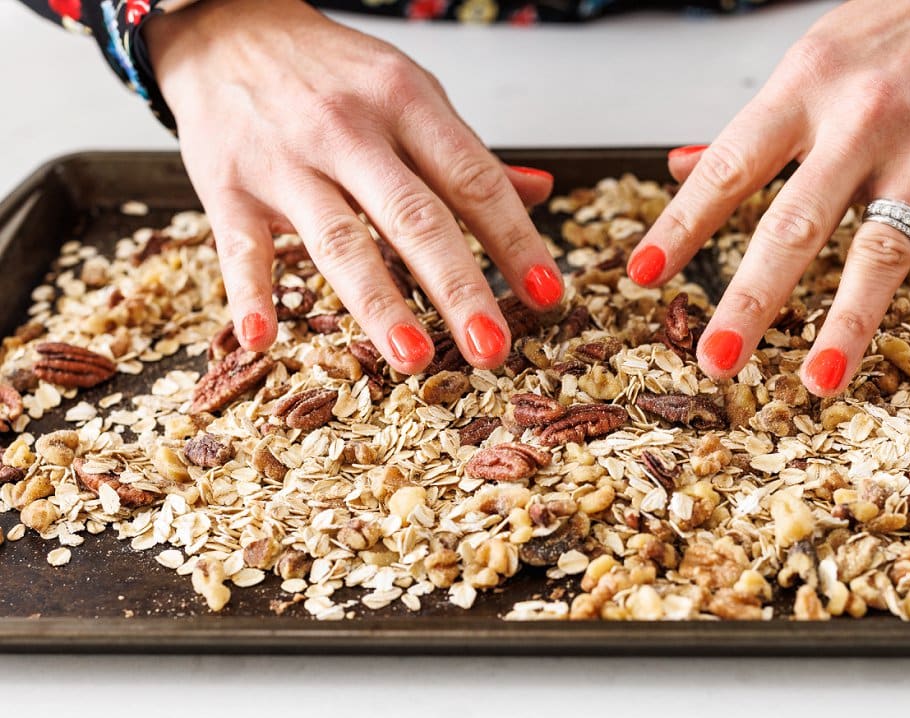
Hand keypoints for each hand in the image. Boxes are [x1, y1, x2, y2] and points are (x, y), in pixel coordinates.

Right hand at [144, 0, 562, 372]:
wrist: (227, 29)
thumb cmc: (330, 72)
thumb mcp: (408, 91)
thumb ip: (466, 152)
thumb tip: (539, 192)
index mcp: (405, 101)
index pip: (473, 179)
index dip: (514, 239)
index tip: (548, 293)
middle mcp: (349, 130)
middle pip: (414, 217)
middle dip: (459, 287)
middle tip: (492, 348)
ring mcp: (286, 161)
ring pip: (339, 241)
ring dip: (378, 303)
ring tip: (412, 357)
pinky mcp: (228, 187)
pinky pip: (239, 248)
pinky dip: (251, 294)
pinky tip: (264, 339)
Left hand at [630, 0, 909, 394]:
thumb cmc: (892, 30)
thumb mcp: (810, 61)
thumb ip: (750, 126)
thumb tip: (676, 165)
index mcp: (803, 93)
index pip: (728, 169)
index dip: (683, 224)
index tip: (644, 275)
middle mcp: (859, 123)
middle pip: (795, 224)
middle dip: (752, 298)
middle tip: (715, 359)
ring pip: (884, 246)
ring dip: (850, 320)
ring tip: (819, 380)